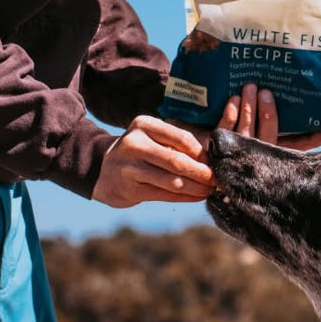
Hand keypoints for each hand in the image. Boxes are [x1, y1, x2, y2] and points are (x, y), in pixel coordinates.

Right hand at [92, 115, 213, 208]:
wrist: (102, 169)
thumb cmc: (138, 152)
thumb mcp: (152, 137)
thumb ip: (176, 143)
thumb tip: (211, 158)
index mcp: (143, 124)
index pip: (181, 138)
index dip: (202, 152)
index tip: (215, 161)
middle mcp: (134, 144)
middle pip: (177, 161)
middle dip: (202, 173)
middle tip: (218, 180)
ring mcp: (129, 167)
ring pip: (172, 181)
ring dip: (196, 188)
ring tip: (210, 190)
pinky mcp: (129, 189)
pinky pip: (165, 195)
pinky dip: (185, 197)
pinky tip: (197, 196)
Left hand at [218, 84, 320, 150]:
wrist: (191, 148)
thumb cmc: (228, 130)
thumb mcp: (251, 125)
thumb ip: (268, 119)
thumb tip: (290, 96)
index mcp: (267, 156)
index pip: (292, 149)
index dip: (308, 140)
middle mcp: (254, 160)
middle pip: (267, 139)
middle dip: (269, 115)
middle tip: (267, 92)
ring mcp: (234, 157)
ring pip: (246, 133)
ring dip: (249, 109)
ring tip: (251, 88)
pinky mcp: (214, 150)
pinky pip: (225, 130)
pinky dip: (230, 114)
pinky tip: (234, 100)